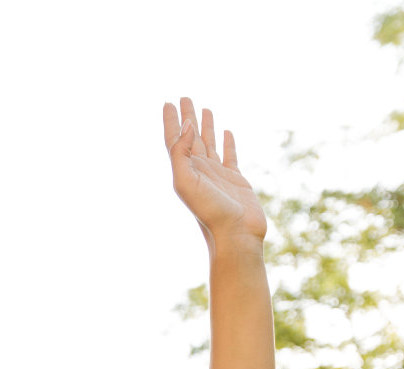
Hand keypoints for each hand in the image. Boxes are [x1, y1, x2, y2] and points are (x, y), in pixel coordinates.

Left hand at [163, 97, 267, 246]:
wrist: (235, 235)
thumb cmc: (209, 212)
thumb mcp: (186, 181)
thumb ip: (180, 153)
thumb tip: (186, 125)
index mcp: (185, 170)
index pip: (174, 139)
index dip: (170, 121)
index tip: (168, 102)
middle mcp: (199, 170)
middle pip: (190, 137)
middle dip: (187, 117)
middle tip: (184, 97)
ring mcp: (217, 174)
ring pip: (209, 143)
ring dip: (206, 126)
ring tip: (204, 108)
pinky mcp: (235, 179)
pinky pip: (230, 155)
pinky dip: (227, 142)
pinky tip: (226, 132)